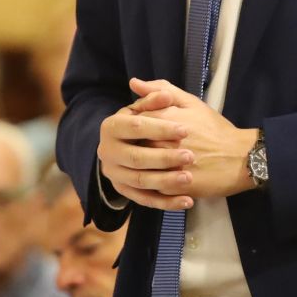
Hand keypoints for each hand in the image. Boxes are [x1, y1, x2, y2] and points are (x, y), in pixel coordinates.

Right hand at [97, 89, 196, 210]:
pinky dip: (167, 203)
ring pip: (141, 181)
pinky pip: (145, 200)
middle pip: (136, 157)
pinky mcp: (124, 191)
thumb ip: (156, 97)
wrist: (134, 144)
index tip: (185, 130)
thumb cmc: (146, 121)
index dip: (160, 128)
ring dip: (166, 182)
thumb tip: (163, 93)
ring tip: (189, 178)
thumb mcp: (149, 106)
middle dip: (164, 158)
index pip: (135, 126)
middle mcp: (107, 152)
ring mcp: (114, 174)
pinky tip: (188, 201)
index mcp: (110, 127)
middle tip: (190, 156)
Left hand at [127, 78, 259, 198]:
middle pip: (133, 144)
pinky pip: (150, 185)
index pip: (132, 120)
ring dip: (144, 163)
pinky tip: (164, 175)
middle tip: (155, 144)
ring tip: (159, 161)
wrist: (239, 159)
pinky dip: (154, 180)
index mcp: (161, 120)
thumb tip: (133, 82)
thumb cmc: (215, 129)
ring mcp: (163, 167)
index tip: (150, 127)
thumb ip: (160, 90)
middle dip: (139, 143)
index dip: (138, 123)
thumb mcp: (191, 103)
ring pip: (140, 166)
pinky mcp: (170, 187)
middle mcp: (158, 143)